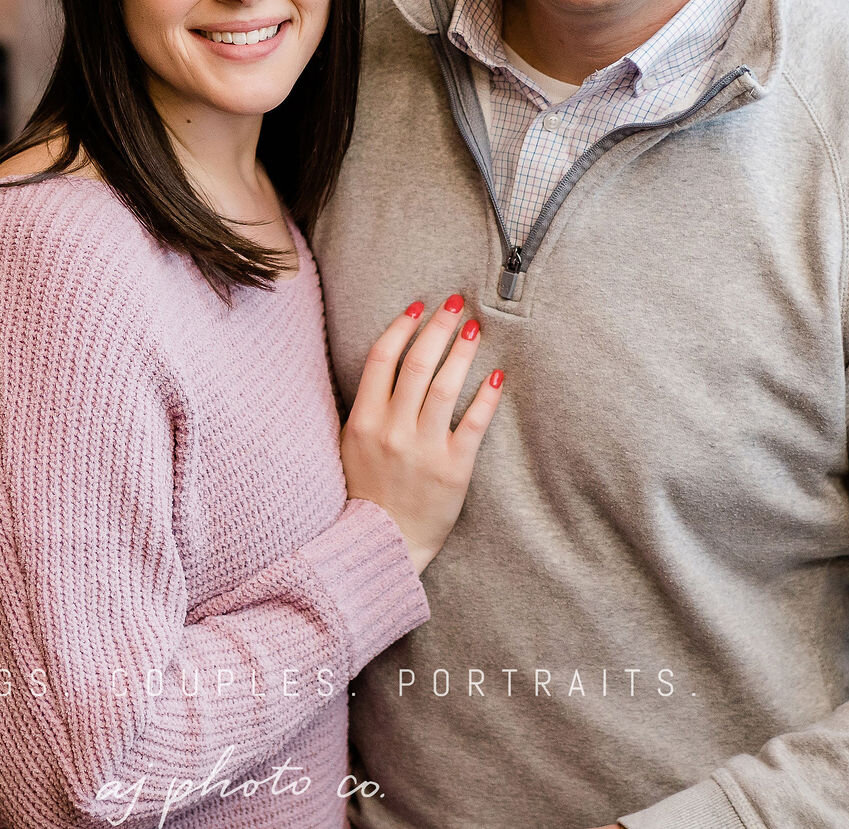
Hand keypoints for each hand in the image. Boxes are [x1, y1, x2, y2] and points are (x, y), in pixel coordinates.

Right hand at [340, 295, 505, 572]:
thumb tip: (388, 362)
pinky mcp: (453, 470)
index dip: (401, 327)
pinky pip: (474, 424)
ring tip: (476, 328)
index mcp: (364, 421)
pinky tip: (496, 376)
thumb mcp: (352, 444)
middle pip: (417, 364)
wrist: (383, 545)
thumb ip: (367, 406)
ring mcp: (423, 449)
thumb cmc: (368, 491)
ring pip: (446, 386)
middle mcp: (392, 430)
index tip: (418, 306)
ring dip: (462, 351)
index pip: (381, 358)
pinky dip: (486, 397)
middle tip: (456, 303)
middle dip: (438, 327)